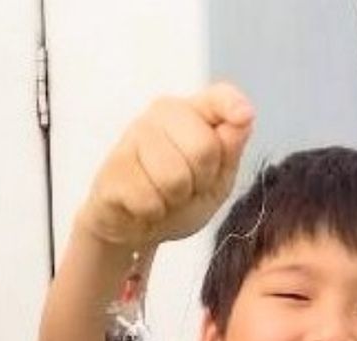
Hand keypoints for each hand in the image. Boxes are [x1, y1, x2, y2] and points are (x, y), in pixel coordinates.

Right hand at [74, 82, 254, 252]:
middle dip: (200, 182)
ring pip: (174, 177)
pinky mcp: (113, 168)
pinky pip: (148, 199)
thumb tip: (243, 119)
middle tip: (186, 189)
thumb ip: (230, 151)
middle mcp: (161, 115)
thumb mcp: (216, 182)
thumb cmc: (177, 200)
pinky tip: (142, 205)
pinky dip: (152, 213)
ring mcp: (132, 137)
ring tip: (163, 197)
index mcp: (193, 112)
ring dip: (173, 200)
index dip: (232, 105)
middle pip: (203, 149)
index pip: (219, 98)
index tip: (243, 116)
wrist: (131, 226)